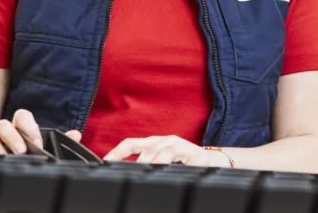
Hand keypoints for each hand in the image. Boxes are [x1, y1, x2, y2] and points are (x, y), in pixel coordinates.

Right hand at [0, 109, 80, 154]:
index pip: (21, 116)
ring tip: (6, 158)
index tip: (37, 140)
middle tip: (22, 150)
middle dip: (13, 137)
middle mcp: (2, 135)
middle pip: (3, 125)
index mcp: (19, 130)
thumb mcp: (40, 148)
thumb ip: (57, 141)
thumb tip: (75, 134)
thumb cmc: (21, 154)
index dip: (28, 126)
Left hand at [103, 135, 225, 165]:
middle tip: (128, 175)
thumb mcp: (161, 160)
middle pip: (146, 150)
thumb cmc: (182, 161)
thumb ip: (145, 164)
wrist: (210, 161)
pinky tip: (168, 173)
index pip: (130, 143)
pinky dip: (171, 166)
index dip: (117, 151)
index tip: (106, 161)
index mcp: (153, 143)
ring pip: (161, 154)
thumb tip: (124, 173)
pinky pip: (179, 160)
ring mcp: (178, 146)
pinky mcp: (192, 153)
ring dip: (153, 164)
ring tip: (147, 173)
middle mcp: (164, 141)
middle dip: (137, 163)